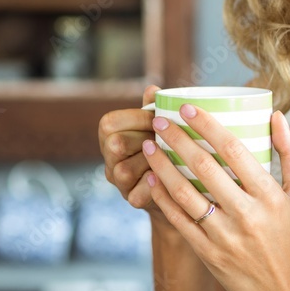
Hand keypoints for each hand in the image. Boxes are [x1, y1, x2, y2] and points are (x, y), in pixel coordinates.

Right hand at [98, 86, 166, 223]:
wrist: (180, 184)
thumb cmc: (167, 145)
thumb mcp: (160, 125)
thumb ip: (154, 108)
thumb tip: (153, 90)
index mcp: (111, 135)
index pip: (110, 122)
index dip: (138, 118)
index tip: (160, 119)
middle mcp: (109, 159)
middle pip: (116, 144)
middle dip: (146, 139)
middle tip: (168, 139)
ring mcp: (119, 182)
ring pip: (125, 170)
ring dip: (153, 161)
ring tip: (173, 156)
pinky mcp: (133, 200)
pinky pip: (140, 192)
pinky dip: (160, 182)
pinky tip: (175, 175)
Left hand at [141, 103, 289, 290]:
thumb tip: (277, 115)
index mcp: (269, 196)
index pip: (234, 150)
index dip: (208, 125)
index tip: (188, 108)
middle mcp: (246, 215)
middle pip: (204, 167)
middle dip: (177, 139)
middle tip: (160, 121)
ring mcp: (224, 236)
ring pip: (185, 194)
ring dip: (162, 167)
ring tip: (149, 147)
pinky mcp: (208, 254)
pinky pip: (179, 221)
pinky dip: (162, 199)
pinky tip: (152, 181)